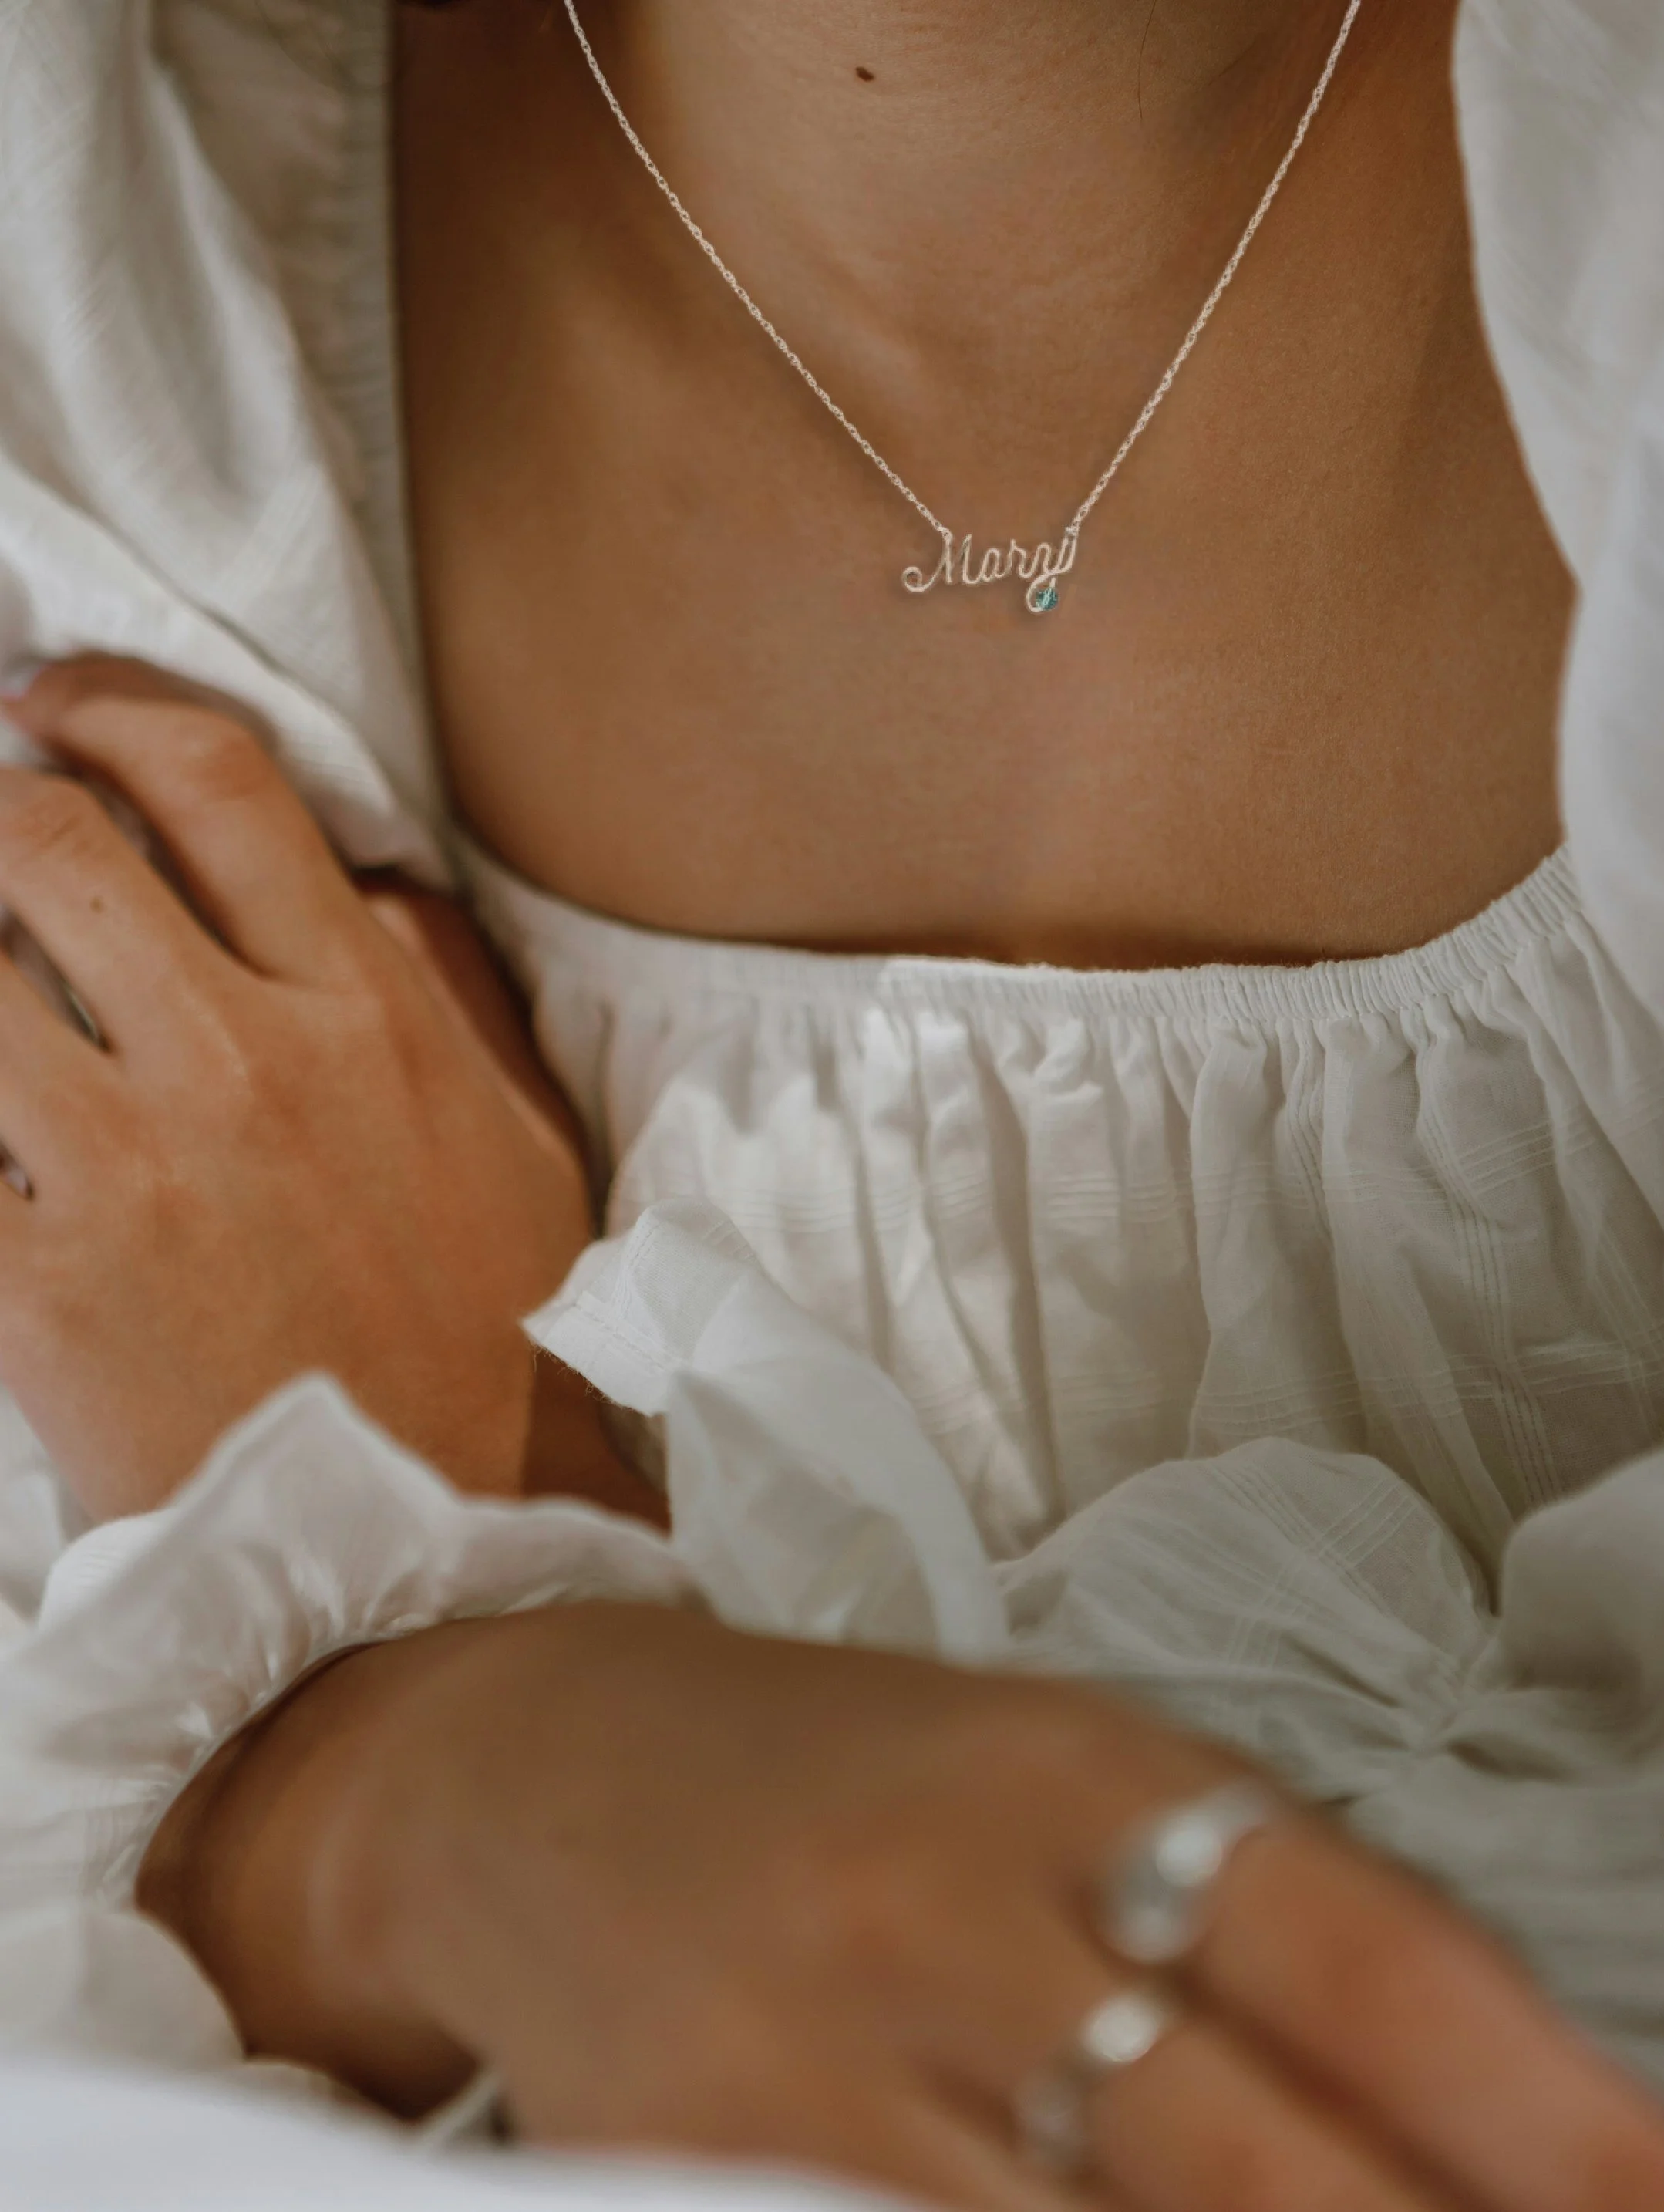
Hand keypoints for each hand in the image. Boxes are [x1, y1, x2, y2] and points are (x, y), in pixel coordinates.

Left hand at [0, 656, 592, 1516]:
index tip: (50, 709)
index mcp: (366, 1013)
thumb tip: (361, 880)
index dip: (108, 707)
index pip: (215, 781)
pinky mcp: (32, 1288)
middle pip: (46, 840)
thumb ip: (438, 992)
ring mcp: (128, 1172)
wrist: (434, 1545)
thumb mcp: (519, 1143)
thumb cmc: (491, 1341)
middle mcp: (244, 1061)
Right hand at [145, 1604, 1663, 2211]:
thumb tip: (1480, 2072)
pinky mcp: (727, 2162)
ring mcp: (845, 2056)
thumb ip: (1240, 1898)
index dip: (1562, 2119)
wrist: (547, 1769)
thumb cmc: (845, 1769)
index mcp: (1089, 1768)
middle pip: (1265, 2147)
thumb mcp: (1056, 1766)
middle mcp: (978, 1904)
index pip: (1371, 1957)